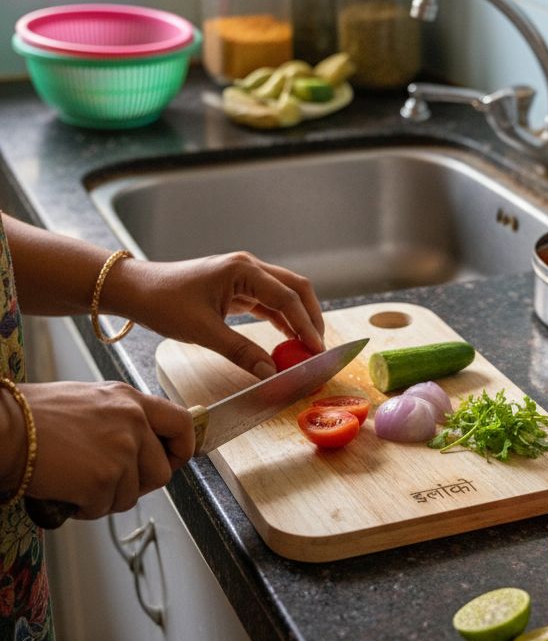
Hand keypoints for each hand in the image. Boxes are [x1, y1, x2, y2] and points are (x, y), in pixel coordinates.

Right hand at [24, 381, 194, 518]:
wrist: (5, 428)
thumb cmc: (35, 415)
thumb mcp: (91, 401)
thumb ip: (121, 419)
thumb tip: (140, 447)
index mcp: (130, 400)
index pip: (181, 423)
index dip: (181, 449)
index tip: (172, 462)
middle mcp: (133, 423)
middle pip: (161, 472)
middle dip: (137, 485)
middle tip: (108, 483)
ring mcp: (121, 452)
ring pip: (131, 495)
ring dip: (106, 497)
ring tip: (77, 480)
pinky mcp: (104, 479)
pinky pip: (104, 508)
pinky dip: (85, 507)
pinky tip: (66, 490)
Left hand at [112, 252, 325, 378]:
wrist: (136, 290)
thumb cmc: (164, 303)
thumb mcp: (204, 331)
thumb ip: (241, 351)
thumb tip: (270, 372)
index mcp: (243, 270)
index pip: (287, 297)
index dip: (306, 325)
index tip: (317, 350)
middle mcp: (248, 267)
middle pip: (295, 289)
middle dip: (311, 318)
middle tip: (318, 348)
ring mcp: (243, 276)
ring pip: (284, 295)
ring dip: (298, 319)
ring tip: (307, 348)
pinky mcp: (236, 288)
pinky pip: (268, 302)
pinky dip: (281, 320)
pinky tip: (287, 339)